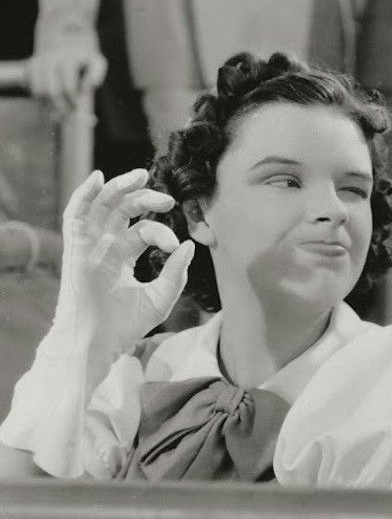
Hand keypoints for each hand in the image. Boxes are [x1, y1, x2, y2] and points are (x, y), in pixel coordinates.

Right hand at [26, 40, 105, 113]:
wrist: (67, 40)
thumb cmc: (85, 57)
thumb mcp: (97, 61)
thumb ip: (96, 74)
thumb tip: (89, 87)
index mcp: (67, 60)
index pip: (68, 88)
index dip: (73, 102)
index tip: (77, 108)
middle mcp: (49, 60)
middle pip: (51, 92)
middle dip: (60, 108)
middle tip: (67, 115)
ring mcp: (37, 62)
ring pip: (38, 92)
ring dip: (48, 105)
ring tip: (58, 111)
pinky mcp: (29, 66)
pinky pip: (30, 87)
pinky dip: (38, 98)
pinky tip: (48, 101)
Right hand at [56, 168, 193, 358]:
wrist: (97, 343)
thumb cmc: (126, 326)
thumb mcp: (160, 297)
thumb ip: (177, 273)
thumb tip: (190, 245)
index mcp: (123, 256)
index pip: (144, 231)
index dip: (162, 233)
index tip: (177, 245)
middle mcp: (105, 246)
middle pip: (123, 210)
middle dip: (145, 198)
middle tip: (169, 199)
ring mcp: (89, 245)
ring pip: (102, 206)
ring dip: (119, 187)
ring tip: (140, 175)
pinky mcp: (75, 248)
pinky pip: (75, 215)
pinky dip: (84, 194)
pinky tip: (97, 177)